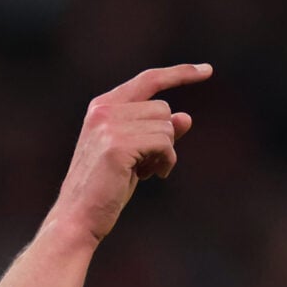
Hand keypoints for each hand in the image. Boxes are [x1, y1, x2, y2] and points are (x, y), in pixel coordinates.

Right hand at [53, 63, 211, 242]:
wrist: (79, 216)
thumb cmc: (105, 188)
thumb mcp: (135, 155)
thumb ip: (157, 133)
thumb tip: (186, 117)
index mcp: (101, 107)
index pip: (148, 80)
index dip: (180, 74)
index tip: (207, 70)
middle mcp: (103, 110)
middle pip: (162, 108)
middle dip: (165, 137)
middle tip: (149, 164)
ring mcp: (108, 126)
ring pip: (166, 126)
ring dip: (166, 153)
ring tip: (147, 172)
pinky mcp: (118, 145)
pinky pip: (164, 143)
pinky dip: (166, 162)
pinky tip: (150, 176)